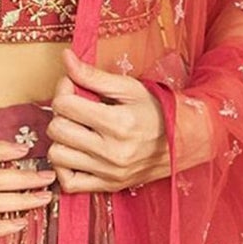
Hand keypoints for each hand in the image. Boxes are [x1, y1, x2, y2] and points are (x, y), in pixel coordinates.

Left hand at [44, 44, 171, 192]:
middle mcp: (112, 152)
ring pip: (56, 156)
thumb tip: (65, 57)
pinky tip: (75, 153)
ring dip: (61, 140)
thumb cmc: (158, 111)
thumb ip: (94, 76)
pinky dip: (64, 168)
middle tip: (74, 108)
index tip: (73, 87)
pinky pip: (68, 183)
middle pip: (57, 129)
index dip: (63, 90)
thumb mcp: (130, 88)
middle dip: (60, 114)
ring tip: (76, 130)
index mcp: (118, 123)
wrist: (185, 142)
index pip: (65, 105)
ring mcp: (109, 172)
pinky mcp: (108, 186)